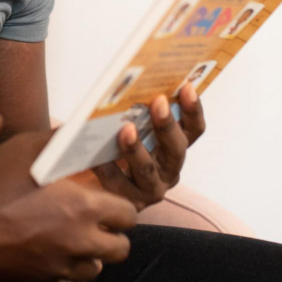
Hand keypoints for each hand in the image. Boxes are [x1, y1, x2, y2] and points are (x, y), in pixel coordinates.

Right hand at [0, 131, 135, 281]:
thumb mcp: (28, 147)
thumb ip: (61, 140)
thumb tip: (80, 131)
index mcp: (81, 208)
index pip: (128, 214)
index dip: (120, 205)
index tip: (107, 198)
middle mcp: (75, 242)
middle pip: (120, 249)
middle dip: (113, 233)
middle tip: (94, 218)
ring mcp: (56, 267)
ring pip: (93, 267)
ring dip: (89, 252)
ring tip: (69, 233)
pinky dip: (62, 270)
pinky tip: (47, 251)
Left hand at [92, 83, 205, 209]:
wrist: (88, 184)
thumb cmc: (111, 144)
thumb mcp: (128, 121)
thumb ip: (135, 106)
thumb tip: (130, 79)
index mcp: (173, 147)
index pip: (193, 129)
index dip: (193, 109)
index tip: (187, 87)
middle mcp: (168, 170)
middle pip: (176, 149)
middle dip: (167, 124)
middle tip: (158, 102)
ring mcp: (150, 189)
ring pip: (148, 170)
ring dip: (137, 148)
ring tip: (126, 130)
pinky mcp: (127, 203)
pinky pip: (117, 184)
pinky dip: (107, 167)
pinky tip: (96, 154)